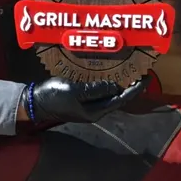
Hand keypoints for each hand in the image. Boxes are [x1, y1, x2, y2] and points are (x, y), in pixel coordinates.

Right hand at [18, 76, 148, 123]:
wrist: (34, 102)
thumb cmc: (53, 96)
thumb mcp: (74, 91)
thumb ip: (94, 89)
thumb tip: (114, 87)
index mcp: (95, 111)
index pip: (121, 99)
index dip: (135, 89)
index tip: (146, 78)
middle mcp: (94, 109)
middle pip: (117, 97)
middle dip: (130, 85)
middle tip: (141, 70)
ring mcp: (88, 104)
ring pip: (109, 93)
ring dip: (120, 82)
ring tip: (130, 69)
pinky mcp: (81, 97)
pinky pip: (99, 89)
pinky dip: (107, 80)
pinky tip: (110, 71)